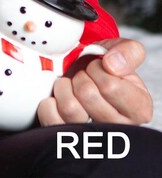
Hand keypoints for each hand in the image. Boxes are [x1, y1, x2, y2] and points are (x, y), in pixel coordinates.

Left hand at [37, 38, 152, 125]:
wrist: (82, 71)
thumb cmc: (104, 67)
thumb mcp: (122, 52)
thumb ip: (128, 52)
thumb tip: (112, 65)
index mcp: (138, 108)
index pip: (110, 86)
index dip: (96, 69)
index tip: (98, 67)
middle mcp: (118, 126)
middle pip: (88, 95)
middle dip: (80, 77)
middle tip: (83, 76)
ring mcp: (93, 134)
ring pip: (70, 109)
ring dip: (64, 87)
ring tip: (70, 85)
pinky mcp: (68, 135)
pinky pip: (52, 119)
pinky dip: (49, 102)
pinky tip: (58, 97)